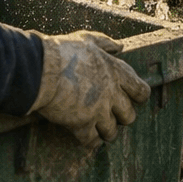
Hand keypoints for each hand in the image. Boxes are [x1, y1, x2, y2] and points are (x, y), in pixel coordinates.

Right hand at [30, 31, 150, 146]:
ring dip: (105, 131)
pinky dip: (89, 141)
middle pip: (129, 116)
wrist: (41, 70)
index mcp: (116, 72)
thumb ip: (105, 43)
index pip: (141, 91)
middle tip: (111, 114)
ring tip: (97, 128)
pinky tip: (84, 136)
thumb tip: (120, 46)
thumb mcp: (87, 40)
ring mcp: (98, 111)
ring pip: (112, 131)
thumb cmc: (62, 52)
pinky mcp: (82, 125)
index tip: (131, 98)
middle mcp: (112, 94)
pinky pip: (92, 141)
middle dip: (121, 117)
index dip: (138, 97)